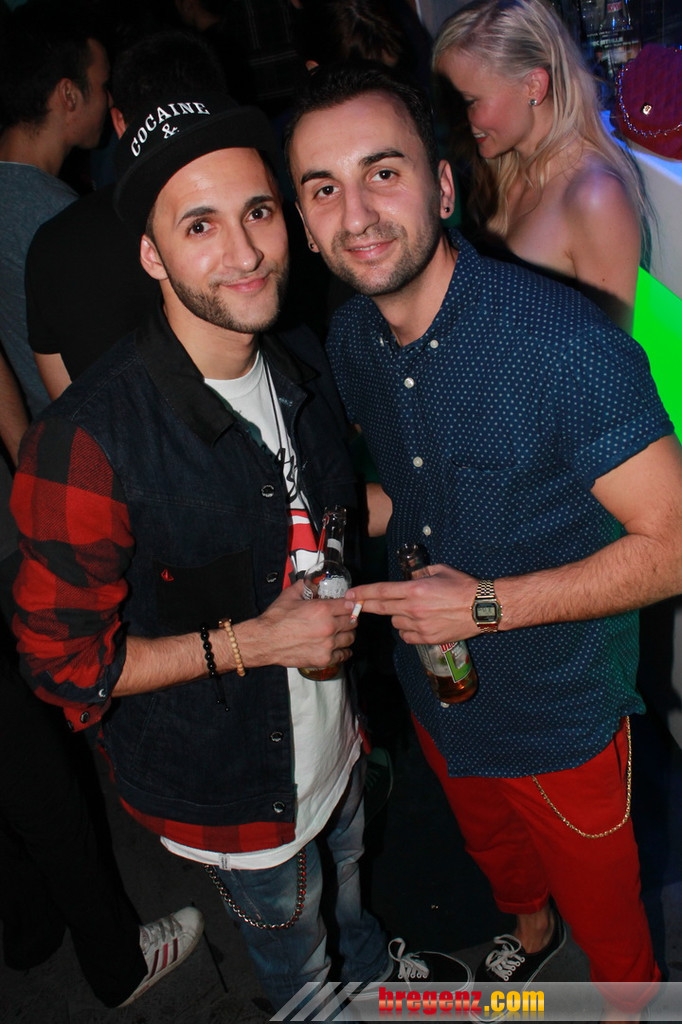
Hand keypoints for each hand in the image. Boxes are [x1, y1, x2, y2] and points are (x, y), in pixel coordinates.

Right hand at [239, 581, 356, 669]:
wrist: (265, 641)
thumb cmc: (275, 620)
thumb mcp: (290, 595)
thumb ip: (305, 586)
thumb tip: (313, 582)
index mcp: (322, 609)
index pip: (349, 605)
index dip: (349, 604)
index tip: (348, 606)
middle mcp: (328, 627)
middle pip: (353, 621)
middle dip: (349, 618)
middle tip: (344, 619)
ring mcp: (327, 644)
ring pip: (350, 638)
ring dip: (347, 634)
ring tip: (341, 632)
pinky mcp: (324, 658)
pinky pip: (344, 654)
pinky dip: (343, 651)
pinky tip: (339, 647)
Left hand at [346, 565, 477, 643]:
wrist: (482, 608)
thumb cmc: (463, 586)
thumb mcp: (439, 570)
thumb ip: (420, 573)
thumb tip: (409, 577)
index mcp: (415, 589)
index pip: (381, 591)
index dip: (362, 593)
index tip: (349, 595)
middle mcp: (413, 608)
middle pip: (381, 608)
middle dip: (364, 605)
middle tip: (350, 606)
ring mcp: (420, 625)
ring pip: (395, 622)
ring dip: (397, 616)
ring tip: (412, 610)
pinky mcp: (427, 638)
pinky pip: (406, 636)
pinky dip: (407, 630)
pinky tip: (417, 623)